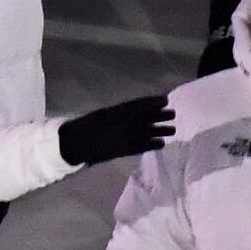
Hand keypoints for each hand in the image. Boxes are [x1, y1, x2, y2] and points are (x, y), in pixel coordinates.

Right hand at [54, 94, 175, 166]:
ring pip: (149, 132)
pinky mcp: (126, 150)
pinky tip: (161, 144)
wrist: (77, 142)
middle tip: (173, 113)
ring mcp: (127, 137)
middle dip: (161, 115)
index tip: (165, 99)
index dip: (153, 102)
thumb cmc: (87, 125)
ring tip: (172, 129)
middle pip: (147, 118)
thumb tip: (134, 112)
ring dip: (162, 130)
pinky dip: (154, 145)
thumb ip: (118, 113)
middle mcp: (125, 123)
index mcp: (117, 111)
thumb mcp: (102, 113)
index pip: (140, 105)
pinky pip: (144, 146)